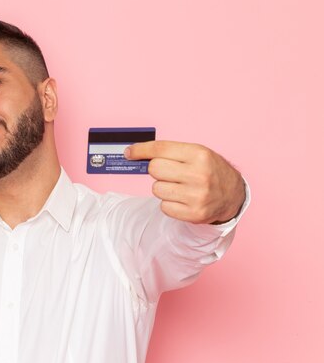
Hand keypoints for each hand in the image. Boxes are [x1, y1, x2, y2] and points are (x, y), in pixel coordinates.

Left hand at [125, 141, 244, 223]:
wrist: (233, 195)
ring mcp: (196, 196)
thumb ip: (170, 152)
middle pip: (154, 169)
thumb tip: (135, 154)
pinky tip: (182, 199)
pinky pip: (164, 207)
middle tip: (169, 173)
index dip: (141, 150)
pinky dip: (169, 203)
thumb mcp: (197, 153)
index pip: (161, 149)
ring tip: (179, 187)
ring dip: (163, 188)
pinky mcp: (193, 214)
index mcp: (199, 155)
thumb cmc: (210, 170)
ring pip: (156, 189)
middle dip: (157, 170)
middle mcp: (199, 175)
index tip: (129, 152)